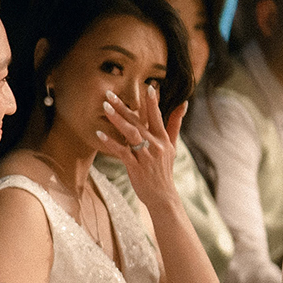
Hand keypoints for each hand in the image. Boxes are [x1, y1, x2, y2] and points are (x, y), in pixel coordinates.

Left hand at [93, 85, 182, 208]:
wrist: (162, 195)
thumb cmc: (164, 169)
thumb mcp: (172, 146)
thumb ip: (174, 124)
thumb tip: (183, 104)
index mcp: (163, 139)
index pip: (158, 116)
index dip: (153, 102)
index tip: (148, 86)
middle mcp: (156, 145)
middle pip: (138, 122)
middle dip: (123, 106)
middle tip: (109, 94)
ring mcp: (146, 156)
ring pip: (131, 133)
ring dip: (117, 120)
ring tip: (105, 108)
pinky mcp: (136, 167)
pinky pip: (122, 152)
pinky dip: (110, 142)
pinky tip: (99, 134)